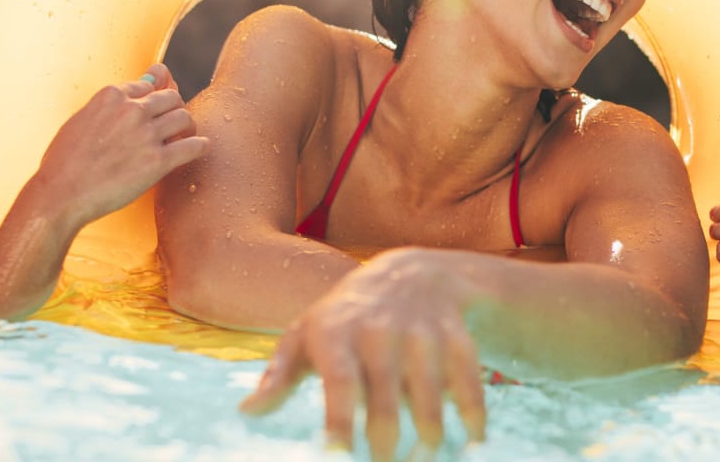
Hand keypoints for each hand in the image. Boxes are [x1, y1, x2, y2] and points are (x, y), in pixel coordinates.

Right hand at [27, 63, 207, 230]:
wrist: (60, 193)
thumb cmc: (64, 161)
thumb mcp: (80, 119)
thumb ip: (107, 105)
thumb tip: (135, 88)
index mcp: (111, 95)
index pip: (147, 86)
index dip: (153, 99)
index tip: (154, 111)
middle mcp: (132, 109)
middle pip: (171, 98)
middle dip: (173, 110)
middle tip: (172, 125)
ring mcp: (146, 134)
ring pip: (185, 117)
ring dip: (188, 127)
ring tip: (185, 137)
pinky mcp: (158, 162)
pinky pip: (193, 146)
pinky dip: (200, 146)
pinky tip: (200, 148)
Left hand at [239, 248, 487, 459]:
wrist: (409, 275)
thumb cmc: (345, 319)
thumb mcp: (307, 335)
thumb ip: (279, 375)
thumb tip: (246, 412)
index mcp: (336, 331)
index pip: (339, 382)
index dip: (340, 421)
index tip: (337, 455)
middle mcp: (380, 329)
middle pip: (386, 398)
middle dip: (386, 441)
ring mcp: (421, 331)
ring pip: (430, 395)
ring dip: (430, 436)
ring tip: (423, 458)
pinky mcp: (455, 336)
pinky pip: (468, 381)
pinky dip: (472, 414)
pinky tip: (470, 440)